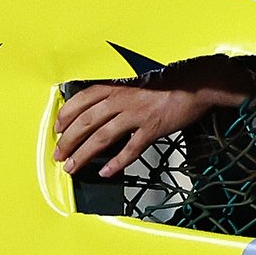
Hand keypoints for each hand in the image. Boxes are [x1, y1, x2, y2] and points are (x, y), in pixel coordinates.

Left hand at [53, 84, 206, 177]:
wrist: (198, 84)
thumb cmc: (171, 82)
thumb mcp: (138, 82)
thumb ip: (120, 94)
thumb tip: (103, 109)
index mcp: (117, 86)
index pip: (82, 99)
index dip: (66, 115)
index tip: (57, 129)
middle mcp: (122, 99)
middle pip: (86, 121)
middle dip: (68, 141)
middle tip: (59, 155)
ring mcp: (137, 114)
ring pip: (102, 137)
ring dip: (83, 154)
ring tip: (72, 167)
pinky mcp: (152, 128)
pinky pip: (130, 149)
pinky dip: (117, 162)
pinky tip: (106, 172)